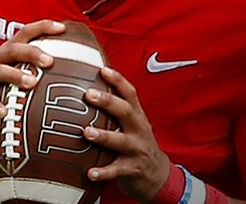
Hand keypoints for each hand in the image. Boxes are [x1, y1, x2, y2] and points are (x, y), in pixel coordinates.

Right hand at [0, 19, 63, 128]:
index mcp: (9, 51)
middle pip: (14, 50)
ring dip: (16, 76)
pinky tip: (4, 112)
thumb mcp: (15, 72)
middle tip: (50, 61)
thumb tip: (73, 72)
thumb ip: (35, 69)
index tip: (62, 28)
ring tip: (31, 84)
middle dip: (32, 53)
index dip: (43, 27)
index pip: (26, 33)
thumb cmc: (0, 85)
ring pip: (0, 71)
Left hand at [83, 67, 171, 201]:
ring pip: (122, 141)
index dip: (118, 80)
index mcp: (137, 116)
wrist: (158, 176)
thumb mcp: (132, 125)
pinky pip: (117, 171)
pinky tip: (90, 173)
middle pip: (126, 111)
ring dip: (104, 136)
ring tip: (86, 132)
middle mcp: (139, 130)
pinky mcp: (133, 169)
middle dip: (108, 102)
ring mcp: (137, 149)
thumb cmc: (138, 145)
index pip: (130, 93)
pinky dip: (104, 172)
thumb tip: (87, 91)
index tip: (102, 70)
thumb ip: (116, 111)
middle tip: (88, 94)